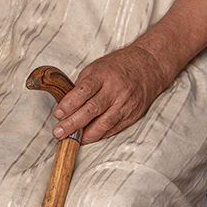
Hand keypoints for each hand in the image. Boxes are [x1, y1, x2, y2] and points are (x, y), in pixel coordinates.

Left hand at [51, 46, 168, 144]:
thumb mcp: (97, 67)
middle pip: (92, 110)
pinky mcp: (133, 115)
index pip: (84, 91)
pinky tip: (88, 138)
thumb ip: (82, 85)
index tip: (58, 114)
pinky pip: (114, 128)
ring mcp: (126, 104)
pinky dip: (99, 135)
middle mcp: (116, 90)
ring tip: (72, 139)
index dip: (70, 104)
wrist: (149, 66)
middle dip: (73, 123)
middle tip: (59, 132)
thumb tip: (67, 105)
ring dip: (86, 134)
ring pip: (104, 123)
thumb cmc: (119, 66)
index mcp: (104, 74)